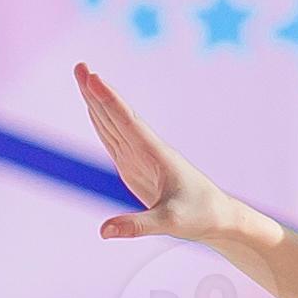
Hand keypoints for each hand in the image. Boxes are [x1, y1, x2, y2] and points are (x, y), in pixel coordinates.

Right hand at [75, 62, 238, 242]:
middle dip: (97, 93)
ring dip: (97, 102)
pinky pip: (115, 140)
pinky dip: (102, 123)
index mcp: (157, 156)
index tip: (92, 78)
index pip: (128, 123)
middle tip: (79, 66)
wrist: (218, 218)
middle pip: (117, 116)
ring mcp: (141, 158)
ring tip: (82, 78)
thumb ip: (136, 226)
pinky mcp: (137, 168)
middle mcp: (147, 150)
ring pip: (114, 124)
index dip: (109, 101)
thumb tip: (103, 231)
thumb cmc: (199, 217)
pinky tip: (93, 111)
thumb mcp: (169, 223)